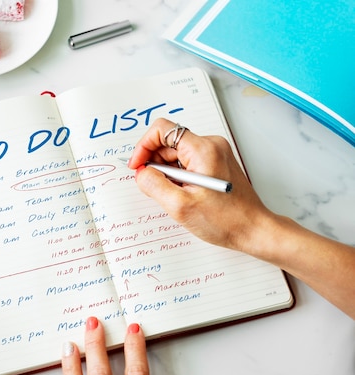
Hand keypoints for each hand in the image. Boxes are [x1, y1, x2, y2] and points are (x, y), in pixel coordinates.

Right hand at [127, 118, 271, 252]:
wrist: (253, 230)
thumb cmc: (225, 220)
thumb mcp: (179, 205)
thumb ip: (153, 185)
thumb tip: (141, 172)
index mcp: (203, 150)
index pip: (162, 130)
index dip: (144, 146)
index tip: (138, 166)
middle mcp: (210, 145)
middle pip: (168, 143)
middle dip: (155, 164)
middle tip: (156, 188)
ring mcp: (214, 154)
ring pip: (176, 154)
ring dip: (167, 173)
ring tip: (175, 195)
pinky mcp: (215, 164)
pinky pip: (186, 163)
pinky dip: (178, 177)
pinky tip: (184, 194)